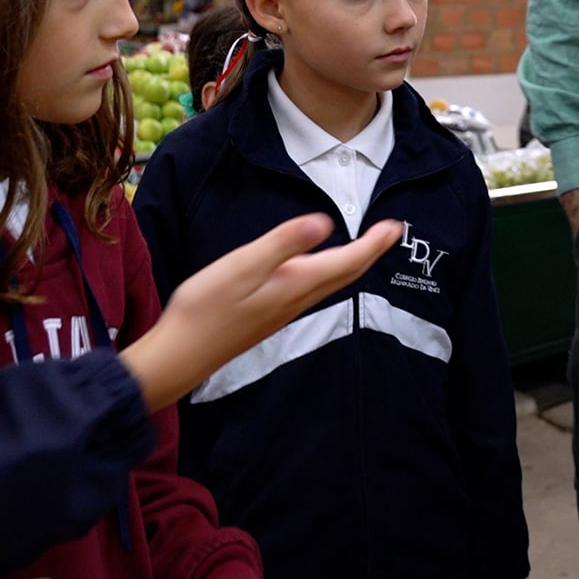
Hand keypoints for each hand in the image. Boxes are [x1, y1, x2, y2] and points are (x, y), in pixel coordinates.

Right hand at [121, 214, 402, 408]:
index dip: (373, 244)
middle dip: (371, 252)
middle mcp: (297, 300)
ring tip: (366, 246)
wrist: (182, 355)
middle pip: (345, 275)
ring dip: (352, 264)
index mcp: (296, 284)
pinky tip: (320, 269)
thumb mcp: (243, 265)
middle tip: (391, 231)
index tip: (395, 226)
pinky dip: (329, 274)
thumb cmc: (207, 307)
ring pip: (331, 284)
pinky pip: (313, 291)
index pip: (347, 262)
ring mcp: (284, 311)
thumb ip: (283, 243)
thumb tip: (324, 223)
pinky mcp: (270, 316)